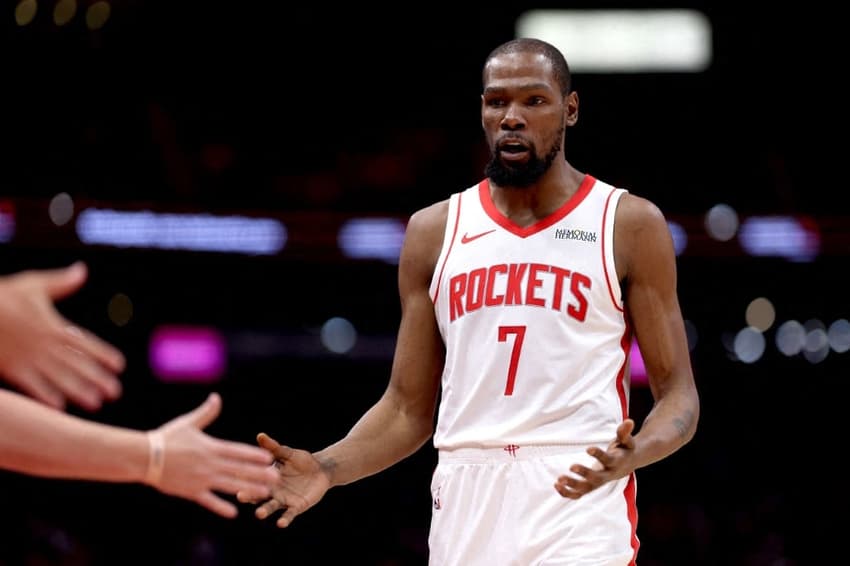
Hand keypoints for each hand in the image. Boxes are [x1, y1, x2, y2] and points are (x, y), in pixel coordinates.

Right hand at [0, 262, 124, 410]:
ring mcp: (27, 357)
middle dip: (96, 378)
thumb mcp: (33, 285)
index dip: (103, 354)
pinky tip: (59, 408)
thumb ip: (60, 282)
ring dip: (78, 391)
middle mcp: (43, 344)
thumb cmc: (3, 296)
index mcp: (52, 325)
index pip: (84, 342)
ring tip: (96, 403)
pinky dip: (45, 396)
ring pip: (58, 377)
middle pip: (76, 364)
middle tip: (115, 392)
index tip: (120, 365)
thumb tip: (82, 270)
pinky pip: (30, 385)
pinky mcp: (11, 369)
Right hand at [147, 393, 278, 517]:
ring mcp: (201, 479)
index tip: (269, 458)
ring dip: (248, 489)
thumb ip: (206, 413)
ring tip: (265, 493)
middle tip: (277, 478)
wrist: (144, 457)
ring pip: (230, 485)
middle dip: (259, 474)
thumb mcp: (188, 423)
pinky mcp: (191, 491)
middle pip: (239, 470)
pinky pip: (209, 500)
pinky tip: (233, 512)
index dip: (254, 456)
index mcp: (211, 447)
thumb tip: (216, 397)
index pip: (237, 452)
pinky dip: (220, 506)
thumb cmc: (166, 437)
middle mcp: (209, 464)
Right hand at [237, 432, 330, 527]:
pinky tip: (281, 523)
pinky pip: (289, 514)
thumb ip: (274, 448)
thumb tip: (260, 435)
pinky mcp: (296, 507)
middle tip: (241, 496)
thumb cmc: (301, 461)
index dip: (245, 478)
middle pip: (258, 494)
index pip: (253, 478)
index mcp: (267, 477)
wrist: (321, 470)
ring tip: (259, 514)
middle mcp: (272, 491)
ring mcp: (283, 500)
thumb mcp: (288, 453)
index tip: (235, 476)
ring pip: (271, 507)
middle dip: (250, 496)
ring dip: (264, 510)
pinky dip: (285, 519)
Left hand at [554, 418, 636, 498]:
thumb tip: (629, 421)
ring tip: (559, 480)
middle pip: (596, 478)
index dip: (598, 455)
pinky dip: (568, 493)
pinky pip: (580, 494)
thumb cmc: (624, 449)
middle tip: (571, 466)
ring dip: (572, 486)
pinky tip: (556, 485)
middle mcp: (608, 475)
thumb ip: (624, 432)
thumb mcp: (626, 440)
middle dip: (584, 473)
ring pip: (586, 489)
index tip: (588, 448)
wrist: (628, 464)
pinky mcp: (592, 486)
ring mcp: (599, 483)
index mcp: (616, 463)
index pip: (607, 460)